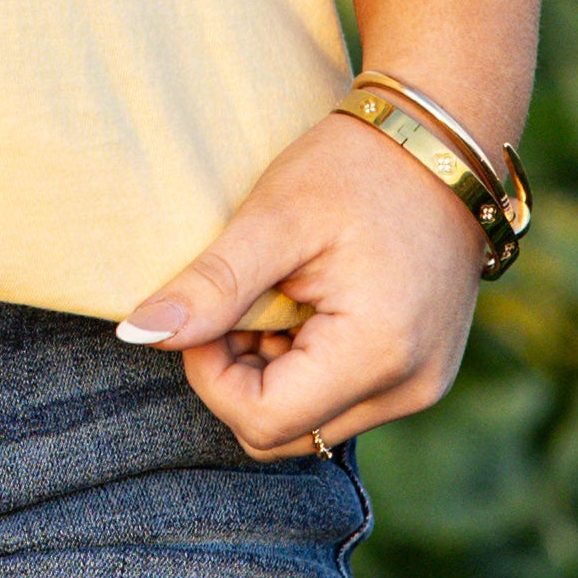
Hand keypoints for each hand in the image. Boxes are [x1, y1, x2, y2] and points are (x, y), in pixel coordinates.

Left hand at [116, 110, 486, 462]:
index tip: (209, 309)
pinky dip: (305, 368)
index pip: (262, 419)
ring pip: (308, 424)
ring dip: (271, 374)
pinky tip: (306, 307)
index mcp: (379, 353)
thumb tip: (137, 335)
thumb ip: (210, 286)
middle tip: (241, 301)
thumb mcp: (274, 219)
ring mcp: (420, 387)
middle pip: (284, 434)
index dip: (212, 374)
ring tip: (279, 296)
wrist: (441, 143)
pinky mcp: (419, 376)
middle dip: (240, 377)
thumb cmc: (357, 168)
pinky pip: (339, 402)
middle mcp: (410, 388)